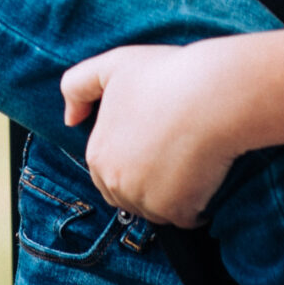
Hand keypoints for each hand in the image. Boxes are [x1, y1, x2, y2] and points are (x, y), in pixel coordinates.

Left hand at [59, 41, 250, 228]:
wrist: (212, 94)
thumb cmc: (166, 75)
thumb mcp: (112, 66)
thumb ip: (77, 86)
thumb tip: (70, 119)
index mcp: (98, 155)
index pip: (108, 173)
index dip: (133, 157)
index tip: (156, 138)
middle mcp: (115, 184)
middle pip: (131, 195)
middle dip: (148, 181)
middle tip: (174, 149)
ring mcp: (146, 201)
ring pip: (157, 209)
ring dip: (173, 195)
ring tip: (190, 159)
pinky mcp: (177, 211)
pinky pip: (186, 218)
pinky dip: (196, 206)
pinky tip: (205, 175)